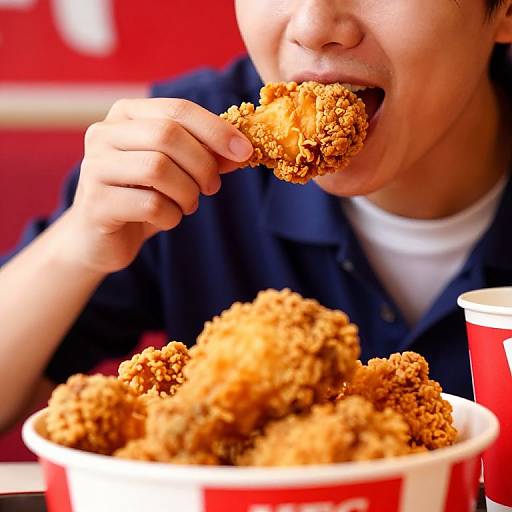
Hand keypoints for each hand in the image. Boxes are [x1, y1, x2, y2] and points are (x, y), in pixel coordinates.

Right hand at [62, 98, 252, 273]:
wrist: (100, 237)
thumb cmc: (142, 196)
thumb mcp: (177, 171)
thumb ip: (205, 156)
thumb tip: (242, 150)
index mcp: (127, 115)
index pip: (178, 109)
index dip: (216, 129)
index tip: (245, 151)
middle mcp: (104, 133)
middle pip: (167, 135)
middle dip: (202, 164)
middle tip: (212, 187)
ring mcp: (95, 167)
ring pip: (157, 168)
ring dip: (187, 192)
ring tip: (188, 204)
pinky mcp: (96, 203)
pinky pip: (149, 204)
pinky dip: (171, 215)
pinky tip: (167, 218)